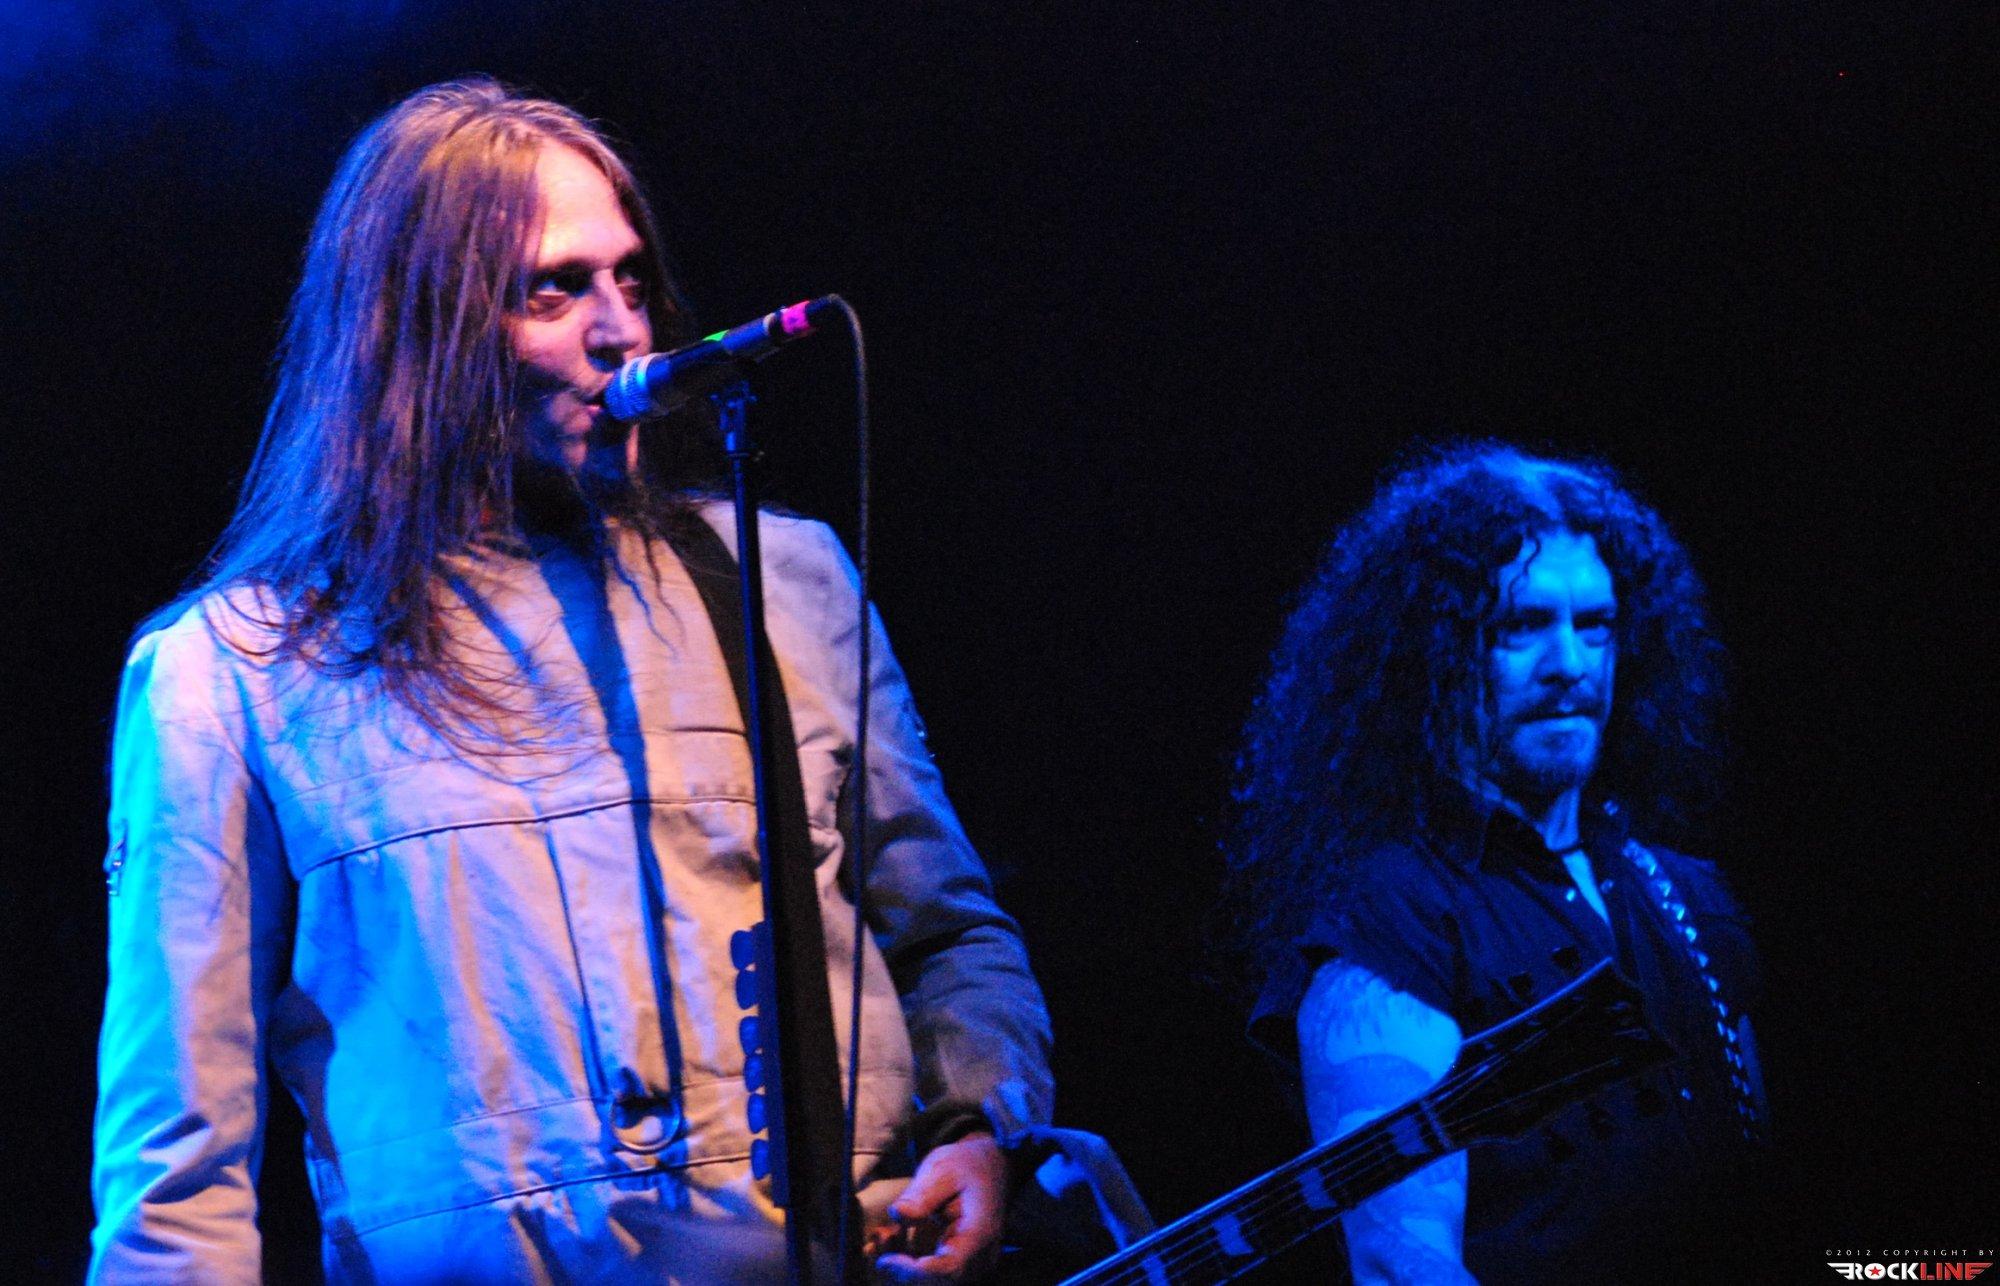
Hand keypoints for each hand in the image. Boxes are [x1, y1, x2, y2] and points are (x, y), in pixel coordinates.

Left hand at [872, 1131, 1007, 1282]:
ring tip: (888, 1241)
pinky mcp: (964, 1262)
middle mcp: (982, 1255)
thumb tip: (898, 1214)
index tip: (887, 1260)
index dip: (915, 1271)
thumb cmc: (969, 1165)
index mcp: (980, 1233)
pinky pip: (937, 1274)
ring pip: (936, 1281)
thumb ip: (922, 1194)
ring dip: (906, 1269)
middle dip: (905, 1271)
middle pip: (940, 1282)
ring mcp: (975, 1262)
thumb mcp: (944, 1168)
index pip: (949, 1267)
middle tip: (883, 1247)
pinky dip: (913, 1265)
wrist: (993, 1166)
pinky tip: (897, 1244)